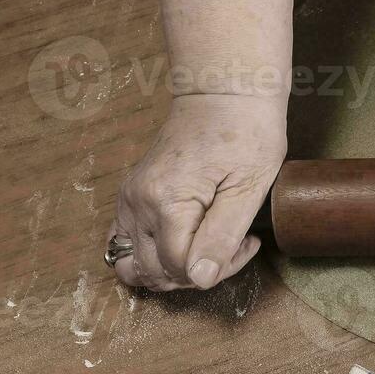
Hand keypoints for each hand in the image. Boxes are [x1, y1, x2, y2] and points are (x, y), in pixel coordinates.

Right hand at [110, 94, 286, 290]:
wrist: (223, 93)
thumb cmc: (245, 133)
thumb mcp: (248, 188)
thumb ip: (222, 238)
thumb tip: (200, 279)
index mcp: (165, 202)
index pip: (181, 268)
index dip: (218, 269)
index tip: (248, 243)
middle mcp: (137, 203)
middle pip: (154, 271)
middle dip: (197, 273)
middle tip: (232, 245)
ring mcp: (129, 199)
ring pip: (134, 263)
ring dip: (172, 269)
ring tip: (210, 245)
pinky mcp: (132, 195)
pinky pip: (126, 242)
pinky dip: (152, 254)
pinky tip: (186, 242)